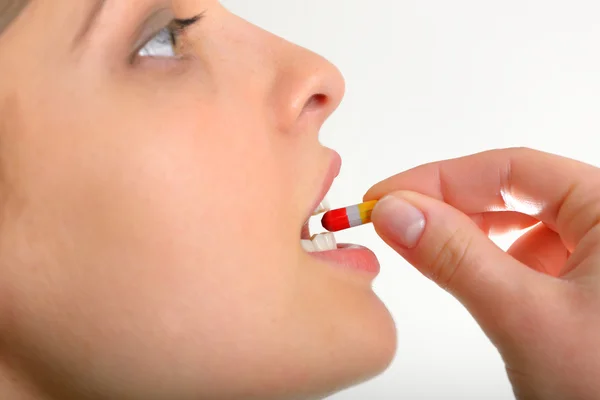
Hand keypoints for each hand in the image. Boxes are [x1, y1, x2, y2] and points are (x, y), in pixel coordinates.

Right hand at [365, 147, 599, 399]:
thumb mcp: (527, 316)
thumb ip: (456, 258)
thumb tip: (397, 212)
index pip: (511, 169)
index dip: (439, 178)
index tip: (386, 196)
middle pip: (513, 193)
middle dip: (448, 207)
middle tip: (393, 221)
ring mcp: (597, 258)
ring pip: (517, 227)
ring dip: (466, 236)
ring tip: (424, 249)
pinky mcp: (583, 289)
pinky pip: (525, 259)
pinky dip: (487, 264)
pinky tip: (465, 277)